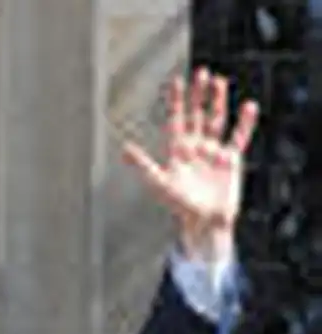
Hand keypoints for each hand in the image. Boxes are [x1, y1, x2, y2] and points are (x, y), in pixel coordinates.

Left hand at [122, 67, 258, 264]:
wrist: (204, 221)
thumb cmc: (179, 205)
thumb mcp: (159, 183)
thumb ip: (143, 165)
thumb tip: (124, 148)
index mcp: (176, 149)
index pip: (176, 118)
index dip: (177, 100)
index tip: (177, 80)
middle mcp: (194, 146)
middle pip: (197, 114)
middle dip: (199, 94)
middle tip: (202, 71)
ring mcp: (213, 151)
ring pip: (216, 120)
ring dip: (218, 102)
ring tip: (220, 81)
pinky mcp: (230, 160)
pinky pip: (239, 137)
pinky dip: (244, 123)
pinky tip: (248, 106)